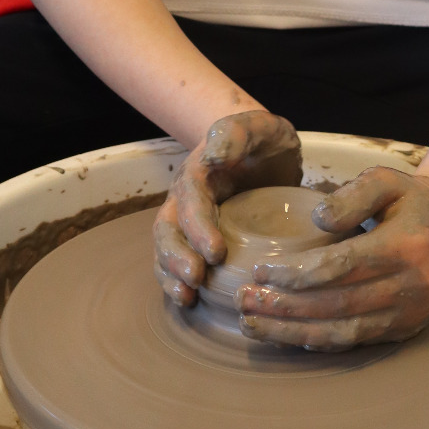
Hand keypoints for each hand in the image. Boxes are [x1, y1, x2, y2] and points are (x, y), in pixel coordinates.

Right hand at [153, 110, 301, 306]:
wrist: (261, 149)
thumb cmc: (262, 140)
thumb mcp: (259, 126)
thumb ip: (238, 131)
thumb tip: (216, 153)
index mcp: (200, 173)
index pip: (192, 201)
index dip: (199, 228)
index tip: (216, 253)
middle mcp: (185, 199)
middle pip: (168, 229)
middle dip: (177, 257)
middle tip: (195, 278)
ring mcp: (187, 221)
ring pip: (166, 249)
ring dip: (171, 274)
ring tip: (186, 296)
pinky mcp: (197, 239)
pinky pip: (177, 262)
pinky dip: (177, 282)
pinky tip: (190, 301)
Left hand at [238, 166, 428, 349]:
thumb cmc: (411, 200)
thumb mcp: (386, 180)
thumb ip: (352, 194)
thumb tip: (318, 218)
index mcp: (405, 246)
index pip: (340, 266)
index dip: (297, 273)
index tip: (260, 270)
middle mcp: (411, 286)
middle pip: (335, 304)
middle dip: (284, 306)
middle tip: (244, 301)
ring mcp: (409, 313)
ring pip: (342, 331)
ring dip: (293, 332)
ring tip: (252, 325)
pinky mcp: (404, 329)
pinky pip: (356, 341)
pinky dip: (319, 341)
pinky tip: (287, 336)